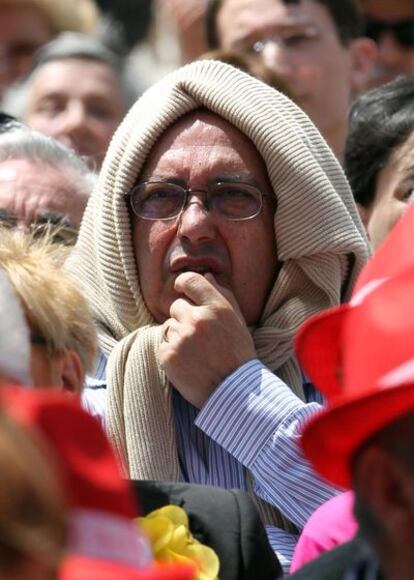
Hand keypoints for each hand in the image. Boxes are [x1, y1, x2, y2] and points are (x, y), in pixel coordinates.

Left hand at [158, 272, 255, 407]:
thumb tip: (207, 275)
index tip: (182, 290)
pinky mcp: (168, 356)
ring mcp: (181, 338)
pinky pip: (162, 344)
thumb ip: (223, 295)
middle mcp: (198, 319)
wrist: (234, 393)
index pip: (191, 280)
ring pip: (169, 326)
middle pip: (176, 306)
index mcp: (217, 307)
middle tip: (198, 336)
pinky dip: (171, 352)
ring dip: (177, 335)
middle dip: (184, 317)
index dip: (183, 284)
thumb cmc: (238, 356)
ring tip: (195, 352)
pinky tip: (187, 362)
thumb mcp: (238, 321)